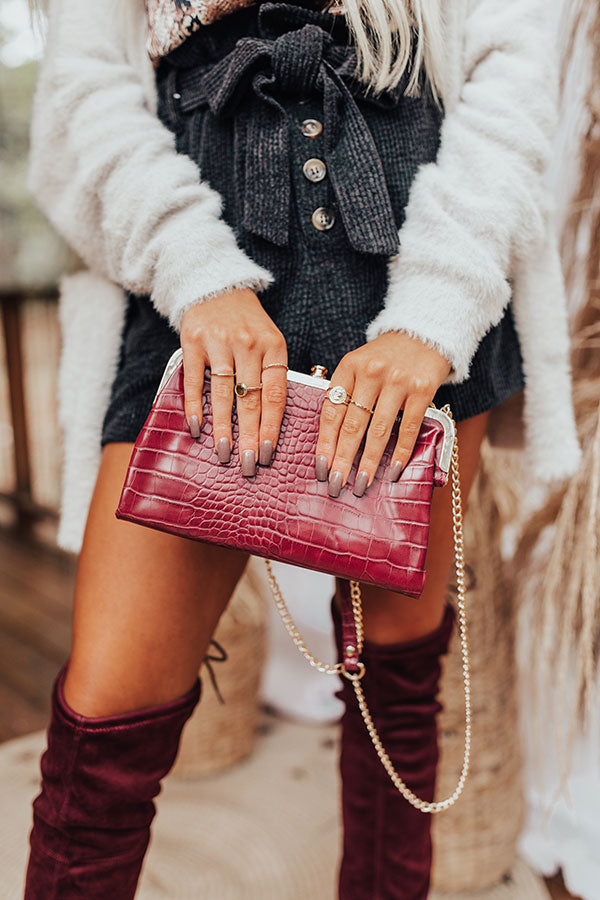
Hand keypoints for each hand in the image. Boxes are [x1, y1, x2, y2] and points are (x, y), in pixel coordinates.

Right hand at [180, 288, 287, 475]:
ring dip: (223, 427)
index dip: (271, 426)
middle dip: (249, 435)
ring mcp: (219, 342)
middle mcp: (248, 344)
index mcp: (273, 347)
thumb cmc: (246, 323)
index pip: (275, 394)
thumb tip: (271, 423)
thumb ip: (271, 375)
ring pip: (223, 393)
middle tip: (247, 464)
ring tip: (225, 452)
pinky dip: (196, 406)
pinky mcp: (193, 342)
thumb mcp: (269, 342)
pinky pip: (195, 380)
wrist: (216, 286)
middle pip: (250, 399)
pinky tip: (198, 428)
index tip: (266, 452)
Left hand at [314, 332, 451, 495]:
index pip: (331, 411)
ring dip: (368, 462)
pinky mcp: (422, 390)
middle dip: (342, 459)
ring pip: (378, 430)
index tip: (321, 468)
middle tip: (336, 485)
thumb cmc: (385, 358)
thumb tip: (331, 441)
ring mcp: (397, 381)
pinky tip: (392, 471)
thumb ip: (344, 393)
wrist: (424, 333)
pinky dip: (401, 452)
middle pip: (352, 425)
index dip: (324, 443)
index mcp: (348, 367)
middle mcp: (371, 373)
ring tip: (361, 484)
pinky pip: (409, 428)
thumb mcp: (358, 365)